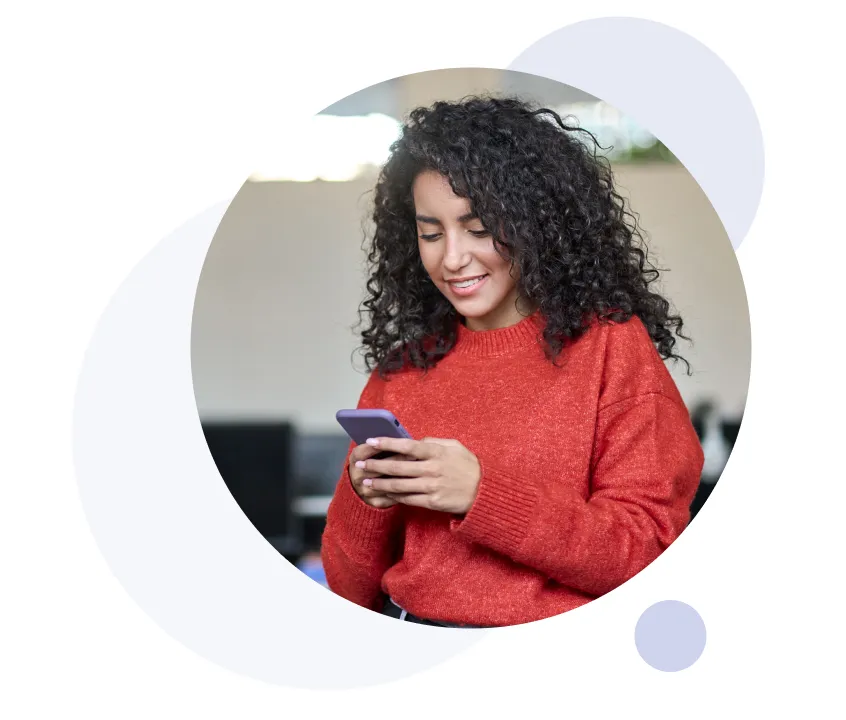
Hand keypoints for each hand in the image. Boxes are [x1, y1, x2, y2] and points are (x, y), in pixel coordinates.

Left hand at [356, 437, 481, 514]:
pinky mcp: (432, 502)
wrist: (484, 492)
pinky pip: (408, 499)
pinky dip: (393, 496)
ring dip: (380, 484)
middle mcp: (432, 469)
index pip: (407, 445)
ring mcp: (431, 487)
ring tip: (366, 482)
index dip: (387, 442)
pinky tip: (383, 494)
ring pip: (398, 485)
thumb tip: (415, 441)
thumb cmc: (468, 466)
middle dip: (376, 465)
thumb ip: (434, 442)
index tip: (371, 441)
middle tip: (360, 464)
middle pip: (397, 467)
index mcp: (436, 452)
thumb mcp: (455, 446)